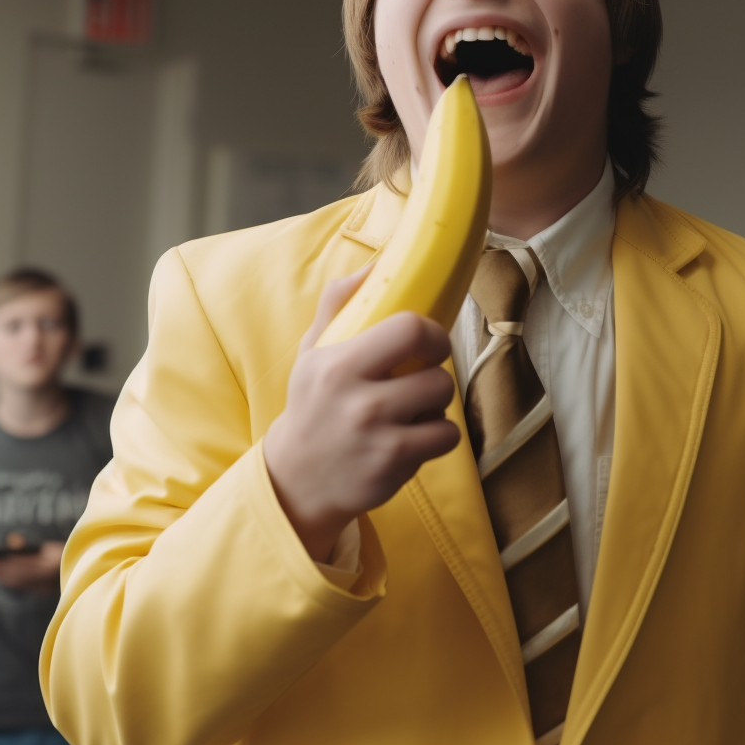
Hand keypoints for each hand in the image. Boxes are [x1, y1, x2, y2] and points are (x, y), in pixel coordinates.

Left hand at [0, 540, 63, 592]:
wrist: (83, 567)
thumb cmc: (67, 553)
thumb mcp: (51, 547)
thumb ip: (31, 548)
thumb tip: (11, 541)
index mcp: (53, 564)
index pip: (23, 565)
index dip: (7, 562)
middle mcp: (50, 578)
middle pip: (19, 575)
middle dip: (2, 570)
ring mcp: (48, 587)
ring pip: (20, 583)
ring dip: (4, 577)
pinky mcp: (44, 591)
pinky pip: (24, 586)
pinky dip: (12, 582)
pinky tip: (3, 578)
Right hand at [263, 267, 459, 562]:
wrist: (297, 479)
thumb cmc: (313, 405)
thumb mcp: (312, 352)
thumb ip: (338, 304)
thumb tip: (376, 264)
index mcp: (338, 364)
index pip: (409, 329)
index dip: (432, 333)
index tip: (428, 341)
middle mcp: (359, 401)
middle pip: (439, 372)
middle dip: (436, 373)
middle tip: (418, 377)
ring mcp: (379, 437)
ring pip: (445, 404)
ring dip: (436, 406)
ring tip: (412, 408)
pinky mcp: (395, 466)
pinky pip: (446, 437)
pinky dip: (438, 436)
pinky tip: (412, 436)